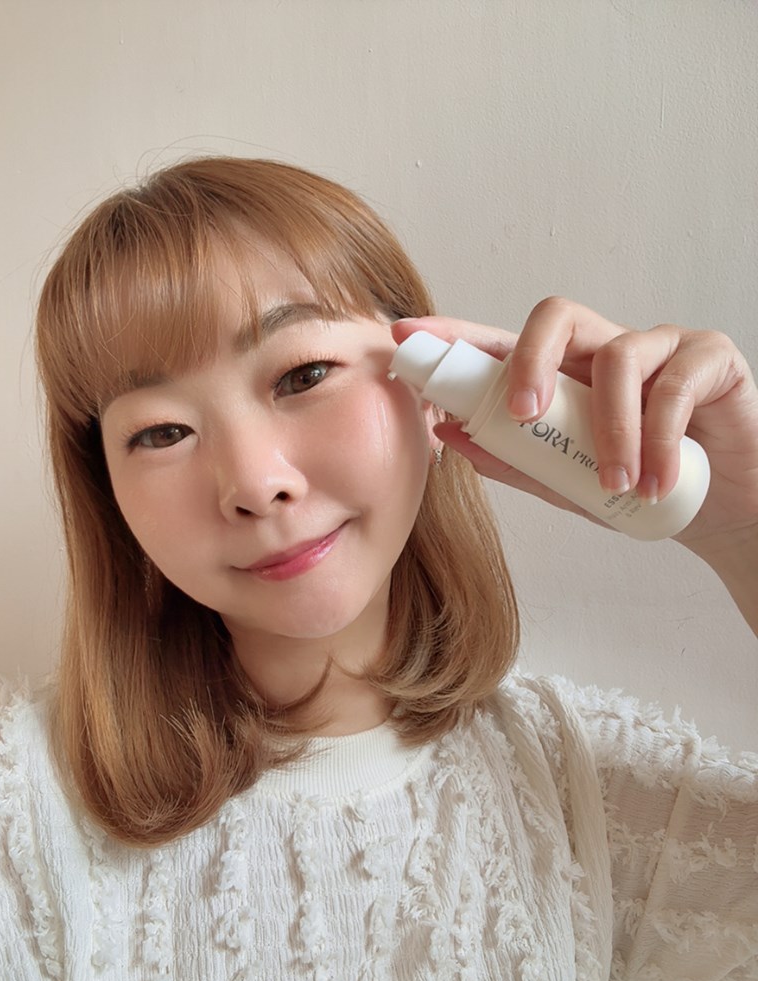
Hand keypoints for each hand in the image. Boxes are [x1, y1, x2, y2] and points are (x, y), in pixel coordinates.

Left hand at [392, 298, 757, 555]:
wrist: (723, 514)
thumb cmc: (641, 490)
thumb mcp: (569, 484)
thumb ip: (517, 460)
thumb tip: (450, 434)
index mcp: (567, 376)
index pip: (506, 343)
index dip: (457, 335)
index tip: (407, 335)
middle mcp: (606, 350)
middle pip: (555, 316)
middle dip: (527, 360)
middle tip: (521, 415)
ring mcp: (660, 347)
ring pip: (618, 356)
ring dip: (610, 431)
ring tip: (617, 487)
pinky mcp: (711, 357)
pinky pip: (675, 384)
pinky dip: (661, 440)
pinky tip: (656, 484)